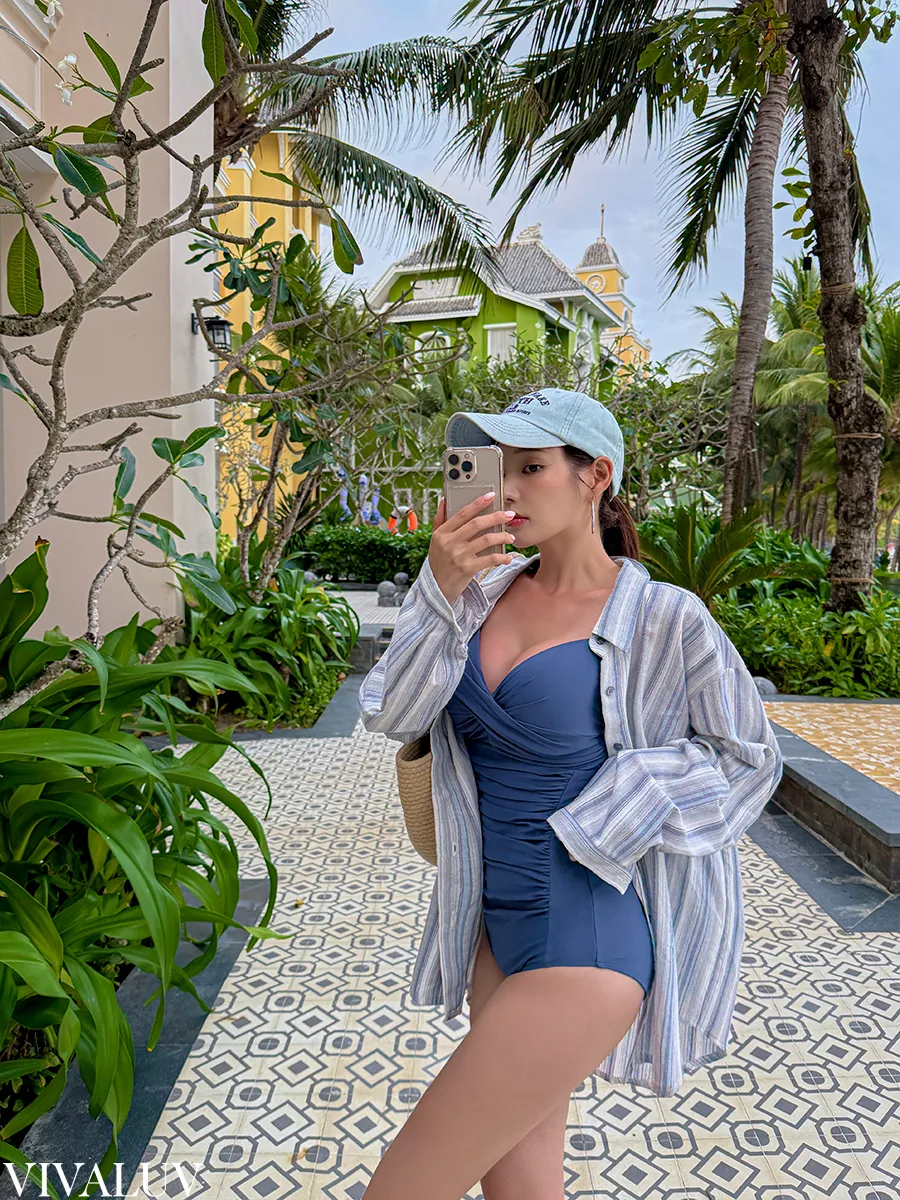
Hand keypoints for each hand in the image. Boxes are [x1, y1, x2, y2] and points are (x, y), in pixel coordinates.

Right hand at [429, 492, 516, 606]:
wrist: (437, 589)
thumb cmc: (439, 563)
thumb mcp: (435, 541)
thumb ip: (439, 520)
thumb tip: (444, 500)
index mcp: (442, 534)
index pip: (462, 514)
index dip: (478, 503)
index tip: (491, 496)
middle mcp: (449, 543)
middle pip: (477, 524)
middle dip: (496, 517)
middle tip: (509, 514)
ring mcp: (459, 556)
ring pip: (486, 539)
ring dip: (502, 536)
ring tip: (510, 537)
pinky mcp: (467, 569)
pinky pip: (490, 559)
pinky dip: (502, 557)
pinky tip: (508, 557)